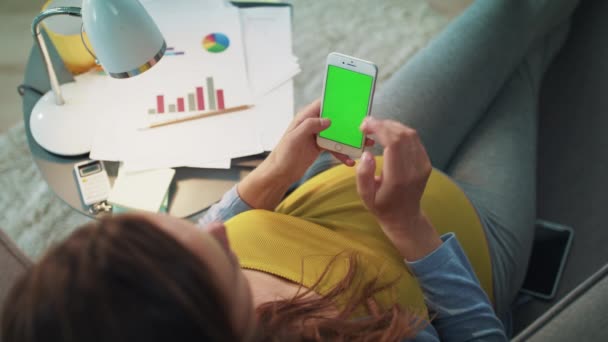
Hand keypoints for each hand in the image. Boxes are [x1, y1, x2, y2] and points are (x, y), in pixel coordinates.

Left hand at [265, 99, 369, 184]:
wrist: (279, 174)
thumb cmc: (283, 155)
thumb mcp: (294, 138)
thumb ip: (309, 126)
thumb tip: (328, 119)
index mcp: (305, 118)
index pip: (322, 104)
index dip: (336, 102)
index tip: (351, 103)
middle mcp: (312, 124)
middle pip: (334, 119)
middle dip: (349, 123)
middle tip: (364, 127)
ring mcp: (317, 136)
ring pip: (337, 134)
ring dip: (350, 140)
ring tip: (364, 145)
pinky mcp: (320, 147)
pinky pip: (334, 147)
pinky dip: (342, 154)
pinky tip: (350, 161)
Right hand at [356, 117, 440, 259]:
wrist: (405, 216)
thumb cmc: (382, 206)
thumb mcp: (365, 196)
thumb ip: (363, 175)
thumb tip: (366, 154)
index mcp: (398, 178)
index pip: (394, 143)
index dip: (380, 129)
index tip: (365, 126)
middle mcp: (414, 169)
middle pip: (403, 135)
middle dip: (384, 125)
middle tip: (368, 125)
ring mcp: (423, 165)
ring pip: (411, 134)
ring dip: (392, 126)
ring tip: (376, 128)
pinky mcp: (426, 163)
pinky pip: (415, 140)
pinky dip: (401, 132)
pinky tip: (389, 135)